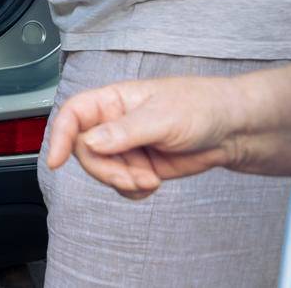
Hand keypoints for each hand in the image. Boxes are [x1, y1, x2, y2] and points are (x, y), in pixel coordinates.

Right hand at [45, 75, 251, 199]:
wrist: (234, 130)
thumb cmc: (202, 107)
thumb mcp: (162, 117)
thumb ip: (124, 131)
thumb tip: (89, 142)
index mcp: (113, 100)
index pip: (74, 114)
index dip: (60, 136)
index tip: (56, 162)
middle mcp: (114, 123)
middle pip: (86, 151)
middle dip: (106, 170)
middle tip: (133, 178)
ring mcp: (127, 147)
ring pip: (103, 171)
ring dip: (123, 182)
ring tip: (151, 179)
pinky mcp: (140, 166)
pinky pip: (121, 185)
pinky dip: (133, 191)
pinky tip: (152, 184)